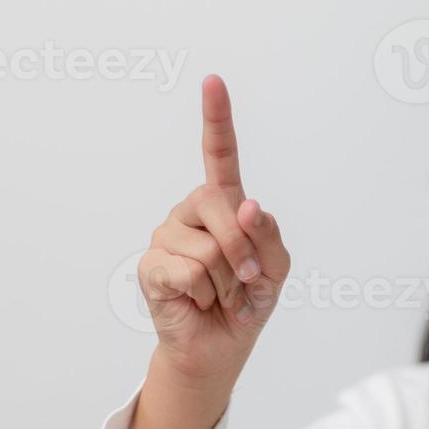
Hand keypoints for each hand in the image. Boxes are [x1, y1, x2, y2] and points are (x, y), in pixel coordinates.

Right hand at [137, 74, 290, 382]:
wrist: (220, 347)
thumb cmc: (248, 301)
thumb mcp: (276, 269)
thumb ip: (268, 235)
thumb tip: (245, 205)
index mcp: (223, 204)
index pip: (219, 154)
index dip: (216, 118)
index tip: (213, 81)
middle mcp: (191, 212)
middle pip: (222, 206)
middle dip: (245, 252)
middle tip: (248, 283)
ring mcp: (167, 235)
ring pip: (210, 250)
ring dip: (228, 283)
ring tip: (220, 295)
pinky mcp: (152, 265)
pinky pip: (190, 272)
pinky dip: (206, 296)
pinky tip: (198, 302)